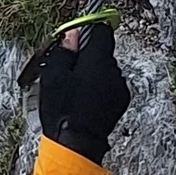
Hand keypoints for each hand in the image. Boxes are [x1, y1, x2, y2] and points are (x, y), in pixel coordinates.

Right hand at [34, 18, 130, 164]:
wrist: (76, 143)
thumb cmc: (62, 109)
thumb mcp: (53, 75)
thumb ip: (66, 50)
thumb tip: (74, 33)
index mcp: (97, 61)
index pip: (102, 31)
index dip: (89, 31)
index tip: (77, 37)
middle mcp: (114, 71)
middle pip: (104, 51)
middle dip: (89, 55)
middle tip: (70, 68)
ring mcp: (120, 87)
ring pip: (107, 69)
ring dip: (95, 72)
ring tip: (76, 88)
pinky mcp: (122, 101)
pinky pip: (112, 84)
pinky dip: (102, 86)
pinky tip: (87, 98)